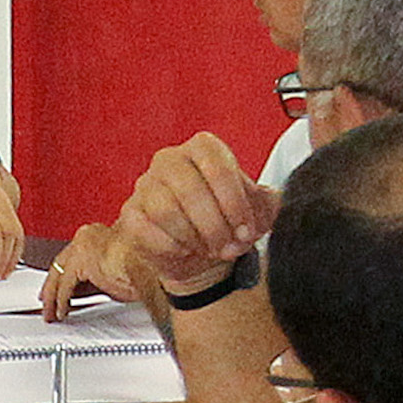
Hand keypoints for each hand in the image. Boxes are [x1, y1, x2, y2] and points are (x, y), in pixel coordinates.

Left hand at [41, 223, 142, 318]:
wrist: (152, 264)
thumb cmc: (145, 268)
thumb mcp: (113, 276)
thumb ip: (93, 282)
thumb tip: (79, 294)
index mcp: (97, 235)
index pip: (72, 257)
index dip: (64, 278)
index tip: (60, 291)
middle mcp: (87, 236)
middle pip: (60, 263)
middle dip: (52, 286)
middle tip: (46, 302)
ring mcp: (82, 246)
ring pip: (59, 273)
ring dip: (53, 296)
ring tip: (51, 312)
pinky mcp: (81, 260)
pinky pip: (66, 284)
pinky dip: (62, 300)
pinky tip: (61, 311)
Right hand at [115, 134, 278, 294]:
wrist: (201, 254)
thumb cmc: (227, 224)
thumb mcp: (257, 210)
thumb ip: (268, 201)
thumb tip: (271, 201)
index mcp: (203, 148)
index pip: (218, 169)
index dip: (235, 205)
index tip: (246, 231)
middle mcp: (169, 160)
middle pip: (191, 190)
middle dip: (216, 226)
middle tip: (230, 246)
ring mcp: (146, 186)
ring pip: (167, 211)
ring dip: (195, 238)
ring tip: (211, 250)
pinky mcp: (131, 215)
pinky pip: (148, 232)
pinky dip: (173, 247)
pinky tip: (187, 251)